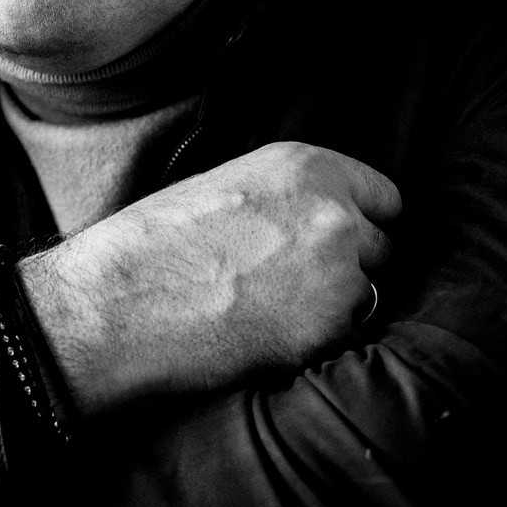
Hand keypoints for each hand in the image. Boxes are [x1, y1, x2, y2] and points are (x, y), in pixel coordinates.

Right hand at [19, 142, 399, 413]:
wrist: (120, 301)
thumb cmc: (156, 242)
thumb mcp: (227, 185)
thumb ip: (286, 196)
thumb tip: (316, 218)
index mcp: (305, 166)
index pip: (386, 197)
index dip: (361, 221)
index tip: (340, 240)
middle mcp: (333, 212)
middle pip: (381, 247)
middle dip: (350, 265)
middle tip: (295, 282)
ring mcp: (337, 274)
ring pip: (367, 295)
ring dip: (336, 306)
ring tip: (274, 310)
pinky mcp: (326, 332)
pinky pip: (345, 338)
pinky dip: (317, 341)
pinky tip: (267, 334)